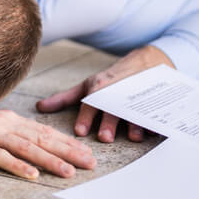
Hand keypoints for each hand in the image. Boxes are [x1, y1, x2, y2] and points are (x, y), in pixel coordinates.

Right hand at [0, 93, 95, 179]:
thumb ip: (5, 129)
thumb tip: (26, 138)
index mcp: (6, 117)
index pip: (42, 131)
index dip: (67, 141)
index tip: (87, 152)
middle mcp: (1, 121)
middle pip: (41, 138)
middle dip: (68, 150)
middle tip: (91, 162)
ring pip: (26, 147)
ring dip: (50, 160)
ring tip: (69, 172)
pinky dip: (17, 166)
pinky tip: (32, 175)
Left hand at [35, 45, 173, 142]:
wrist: (147, 61)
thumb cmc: (110, 80)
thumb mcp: (87, 86)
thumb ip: (64, 99)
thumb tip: (39, 107)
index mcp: (99, 89)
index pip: (90, 103)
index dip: (84, 117)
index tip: (79, 131)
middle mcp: (117, 92)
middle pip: (112, 107)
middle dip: (108, 122)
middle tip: (105, 137)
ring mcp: (137, 95)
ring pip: (135, 110)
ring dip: (135, 123)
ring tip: (134, 136)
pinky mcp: (155, 99)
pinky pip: (157, 109)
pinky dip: (158, 119)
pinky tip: (158, 129)